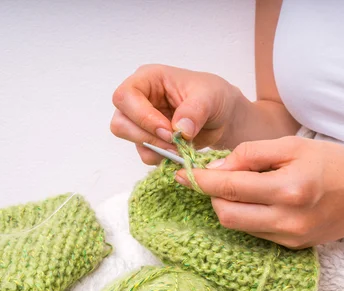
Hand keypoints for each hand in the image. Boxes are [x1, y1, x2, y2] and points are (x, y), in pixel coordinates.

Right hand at [110, 64, 239, 163]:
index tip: (168, 130)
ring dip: (155, 148)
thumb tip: (179, 129)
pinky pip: (145, 153)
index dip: (142, 116)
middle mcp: (139, 99)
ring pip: (130, 140)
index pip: (125, 97)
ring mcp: (142, 120)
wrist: (223, 116)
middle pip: (121, 122)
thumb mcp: (210, 97)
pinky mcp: (150, 139)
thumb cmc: (214, 96)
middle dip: (147, 136)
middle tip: (174, 142)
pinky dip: (161, 157)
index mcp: (148, 79)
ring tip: (181, 148)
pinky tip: (180, 151)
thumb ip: (194, 110)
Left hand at [175, 136, 343, 247]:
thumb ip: (251, 154)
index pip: (231, 188)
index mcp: (290, 188)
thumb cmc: (334, 163)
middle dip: (212, 196)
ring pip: (238, 226)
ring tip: (239, 186)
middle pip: (227, 214)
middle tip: (213, 177)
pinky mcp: (291, 246)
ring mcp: (290, 237)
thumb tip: (217, 169)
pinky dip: (247, 215)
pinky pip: (255, 232)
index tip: (180, 173)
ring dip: (227, 206)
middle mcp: (288, 219)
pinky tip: (258, 200)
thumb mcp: (293, 145)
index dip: (200, 181)